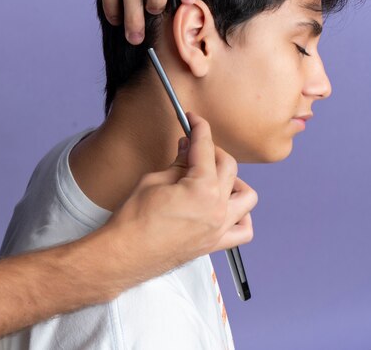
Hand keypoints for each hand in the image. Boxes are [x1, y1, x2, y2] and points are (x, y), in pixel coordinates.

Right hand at [102, 113, 256, 279]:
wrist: (126, 253)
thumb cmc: (134, 220)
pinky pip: (243, 230)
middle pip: (228, 167)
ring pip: (246, 197)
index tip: (194, 120)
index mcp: (202, 189)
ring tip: (214, 178)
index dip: (199, 128)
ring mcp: (219, 229)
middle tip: (194, 147)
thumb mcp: (154, 181)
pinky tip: (226, 209)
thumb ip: (178, 164)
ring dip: (234, 181)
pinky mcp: (214, 244)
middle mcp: (217, 209)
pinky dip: (241, 216)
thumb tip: (187, 149)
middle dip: (212, 151)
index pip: (205, 148)